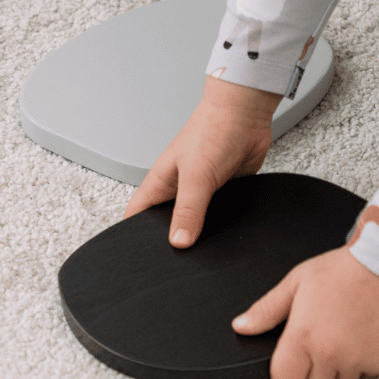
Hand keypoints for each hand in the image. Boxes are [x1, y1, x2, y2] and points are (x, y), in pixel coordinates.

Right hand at [124, 76, 281, 245]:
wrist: (247, 114)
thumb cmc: (213, 130)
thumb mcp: (196, 176)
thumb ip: (188, 210)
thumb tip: (179, 242)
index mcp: (161, 184)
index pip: (136, 215)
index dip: (131, 235)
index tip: (136, 258)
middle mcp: (179, 189)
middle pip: (165, 223)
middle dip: (168, 241)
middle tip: (175, 263)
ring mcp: (202, 192)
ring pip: (195, 222)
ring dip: (199, 235)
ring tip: (201, 255)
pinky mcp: (224, 193)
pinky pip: (219, 217)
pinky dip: (221, 226)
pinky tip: (227, 236)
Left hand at [233, 246, 378, 378]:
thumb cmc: (340, 271)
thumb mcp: (295, 283)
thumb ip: (266, 310)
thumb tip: (241, 326)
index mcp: (302, 337)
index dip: (285, 371)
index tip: (291, 358)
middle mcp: (329, 355)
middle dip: (310, 371)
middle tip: (318, 343)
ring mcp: (356, 361)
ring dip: (336, 369)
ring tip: (341, 337)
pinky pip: (365, 376)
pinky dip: (361, 364)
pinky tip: (360, 338)